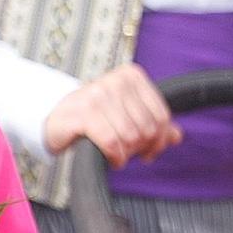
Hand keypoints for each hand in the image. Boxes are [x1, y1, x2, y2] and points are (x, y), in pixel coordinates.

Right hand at [43, 64, 182, 166]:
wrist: (55, 118)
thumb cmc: (92, 116)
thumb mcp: (125, 114)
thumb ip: (152, 123)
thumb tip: (176, 136)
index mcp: (130, 76)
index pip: (161, 115)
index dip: (160, 139)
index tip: (150, 148)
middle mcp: (115, 81)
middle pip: (147, 128)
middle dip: (141, 147)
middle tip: (131, 152)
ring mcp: (97, 96)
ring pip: (130, 136)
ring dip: (126, 153)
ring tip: (118, 153)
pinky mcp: (83, 114)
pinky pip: (112, 143)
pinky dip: (115, 156)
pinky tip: (111, 157)